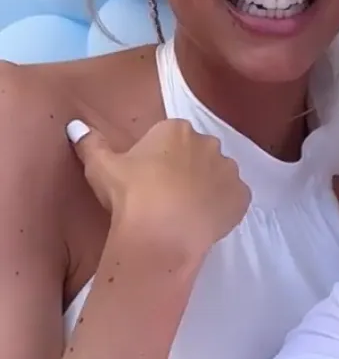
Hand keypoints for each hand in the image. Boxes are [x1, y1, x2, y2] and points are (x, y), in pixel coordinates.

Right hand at [68, 117, 250, 270]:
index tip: (148, 179)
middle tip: (166, 196)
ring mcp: (228, 170)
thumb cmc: (130, 194)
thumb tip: (75, 126)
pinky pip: (234, 199)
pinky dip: (223, 208)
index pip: (169, 137)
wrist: (162, 233)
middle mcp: (208, 143)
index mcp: (176, 129)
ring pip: (218, 175)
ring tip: (186, 212)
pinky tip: (204, 222)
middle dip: (186, 170)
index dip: (159, 158)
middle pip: (197, 153)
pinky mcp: (242, 197)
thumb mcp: (101, 167)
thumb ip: (90, 143)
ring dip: (206, 187)